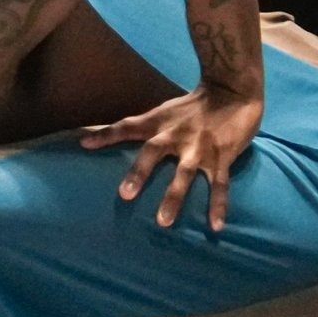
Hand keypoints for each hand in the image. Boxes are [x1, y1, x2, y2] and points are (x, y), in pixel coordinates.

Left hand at [81, 83, 261, 231]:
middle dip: (140, 172)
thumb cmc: (193, 107)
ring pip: (185, 173)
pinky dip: (218, 205)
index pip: (127, 126)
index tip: (84, 143)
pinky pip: (219, 184)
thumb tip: (95, 136)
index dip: (105, 133)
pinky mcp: (223, 157)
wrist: (234, 90)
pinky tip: (215, 226)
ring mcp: (200, 147)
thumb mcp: (163, 112)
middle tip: (125, 195)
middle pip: (154, 151)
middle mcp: (176, 135)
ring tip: (163, 222)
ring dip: (174, 197)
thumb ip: (137, 127)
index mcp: (159, 123)